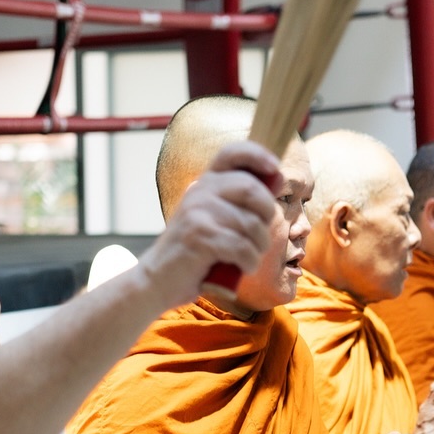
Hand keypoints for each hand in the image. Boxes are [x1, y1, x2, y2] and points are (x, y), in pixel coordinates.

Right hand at [139, 140, 281, 306]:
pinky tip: (243, 267)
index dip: (257, 155)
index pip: (231, 153)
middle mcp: (200, 191)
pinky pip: (242, 246)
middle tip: (261, 236)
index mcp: (205, 183)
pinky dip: (249, 261)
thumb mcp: (215, 219)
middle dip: (267, 215)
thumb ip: (240, 202)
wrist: (158, 280)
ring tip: (250, 257)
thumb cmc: (194, 252)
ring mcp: (197, 212)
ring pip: (251, 223)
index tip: (274, 167)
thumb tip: (276, 179)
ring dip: (259, 246)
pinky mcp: (199, 235)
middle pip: (251, 188)